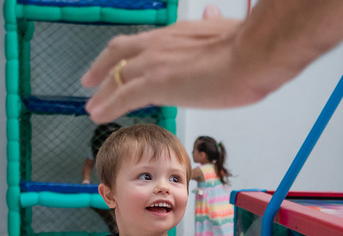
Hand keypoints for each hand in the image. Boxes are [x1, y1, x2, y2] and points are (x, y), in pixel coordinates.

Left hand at [83, 6, 261, 122]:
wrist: (252, 55)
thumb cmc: (248, 48)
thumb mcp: (225, 30)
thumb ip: (213, 25)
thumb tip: (211, 13)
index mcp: (177, 34)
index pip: (144, 44)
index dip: (129, 53)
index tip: (120, 62)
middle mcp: (160, 45)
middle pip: (121, 55)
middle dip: (103, 68)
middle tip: (90, 81)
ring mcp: (155, 64)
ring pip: (117, 77)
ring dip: (102, 93)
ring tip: (92, 106)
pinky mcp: (155, 84)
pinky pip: (123, 97)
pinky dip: (107, 106)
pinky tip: (98, 115)